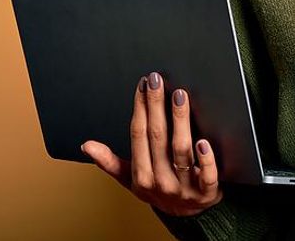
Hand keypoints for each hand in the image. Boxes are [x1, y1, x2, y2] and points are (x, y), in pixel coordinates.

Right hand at [81, 72, 223, 216]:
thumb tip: (86, 145)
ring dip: (180, 122)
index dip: (140, 108)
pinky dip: (206, 160)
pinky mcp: (207, 192)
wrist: (189, 214)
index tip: (143, 84)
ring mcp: (184, 187)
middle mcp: (161, 181)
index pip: (138, 135)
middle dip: (156, 106)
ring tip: (180, 96)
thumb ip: (110, 163)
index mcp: (141, 175)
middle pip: (157, 137)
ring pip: (181, 151)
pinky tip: (204, 141)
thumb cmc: (158, 189)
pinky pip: (207, 176)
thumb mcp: (132, 178)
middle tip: (157, 80)